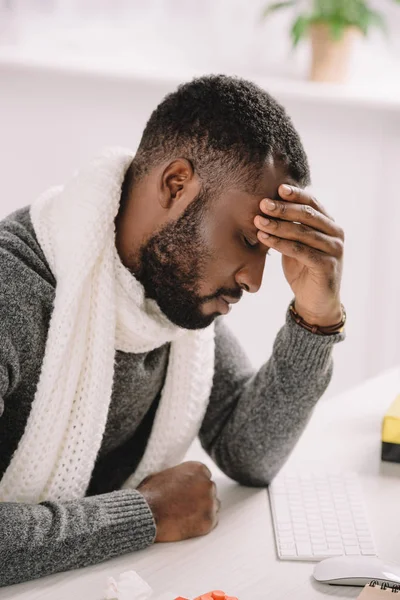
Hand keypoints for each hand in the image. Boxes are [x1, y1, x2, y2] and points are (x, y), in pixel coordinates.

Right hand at [137, 461, 219, 541]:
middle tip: (186, 505)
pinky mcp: (208, 521)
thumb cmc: (150, 493)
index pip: (205, 475)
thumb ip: (180, 475)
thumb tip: (181, 479)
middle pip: (210, 490)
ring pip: (213, 506)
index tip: (188, 492)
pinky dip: (202, 524)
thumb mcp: (164, 474)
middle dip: (201, 497)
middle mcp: (207, 483)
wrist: (146, 514)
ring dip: (203, 510)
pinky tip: (188, 524)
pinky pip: (212, 522)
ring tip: (185, 516)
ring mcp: (209, 502)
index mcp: (198, 468)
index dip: (195, 485)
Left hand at [254, 184, 343, 325]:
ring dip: (277, 225)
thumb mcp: (295, 245)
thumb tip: (268, 207)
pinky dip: (280, 243)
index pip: (313, 203)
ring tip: (258, 221)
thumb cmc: (303, 270)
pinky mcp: (328, 266)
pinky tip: (264, 238)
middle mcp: (336, 234)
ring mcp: (334, 250)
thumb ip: (289, 228)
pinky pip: (300, 251)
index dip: (296, 195)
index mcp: (329, 224)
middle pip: (307, 215)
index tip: (277, 188)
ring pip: (302, 232)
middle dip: (282, 208)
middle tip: (262, 204)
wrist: (315, 302)